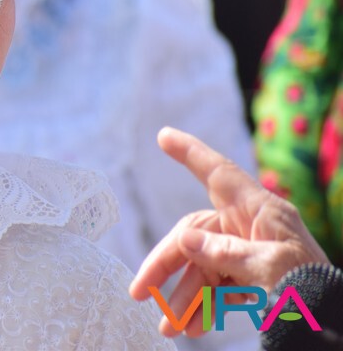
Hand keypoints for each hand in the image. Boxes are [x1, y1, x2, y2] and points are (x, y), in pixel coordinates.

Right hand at [128, 126, 328, 337]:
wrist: (333, 327)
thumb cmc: (310, 291)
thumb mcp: (269, 269)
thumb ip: (225, 253)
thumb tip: (183, 240)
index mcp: (261, 212)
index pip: (219, 174)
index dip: (191, 153)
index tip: (163, 136)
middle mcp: (250, 228)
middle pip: (195, 236)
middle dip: (166, 265)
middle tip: (139, 291)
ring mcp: (250, 253)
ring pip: (202, 267)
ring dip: (184, 296)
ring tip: (168, 327)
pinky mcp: (252, 279)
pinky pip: (217, 287)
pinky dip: (202, 306)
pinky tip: (191, 327)